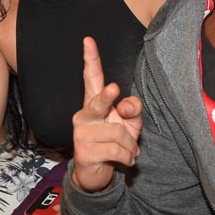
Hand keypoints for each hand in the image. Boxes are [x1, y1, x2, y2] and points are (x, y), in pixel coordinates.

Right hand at [71, 37, 142, 192]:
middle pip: (97, 102)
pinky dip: (128, 157)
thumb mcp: (129, 124)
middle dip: (107, 96)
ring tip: (129, 152)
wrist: (97, 174)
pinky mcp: (84, 153)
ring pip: (118, 133)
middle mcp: (85, 115)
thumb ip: (132, 109)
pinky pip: (116, 151)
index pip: (91, 78)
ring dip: (131, 146)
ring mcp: (82, 134)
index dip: (91, 59)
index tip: (88, 40)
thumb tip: (124, 106)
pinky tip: (125, 160)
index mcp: (94, 103)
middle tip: (114, 89)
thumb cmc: (114, 143)